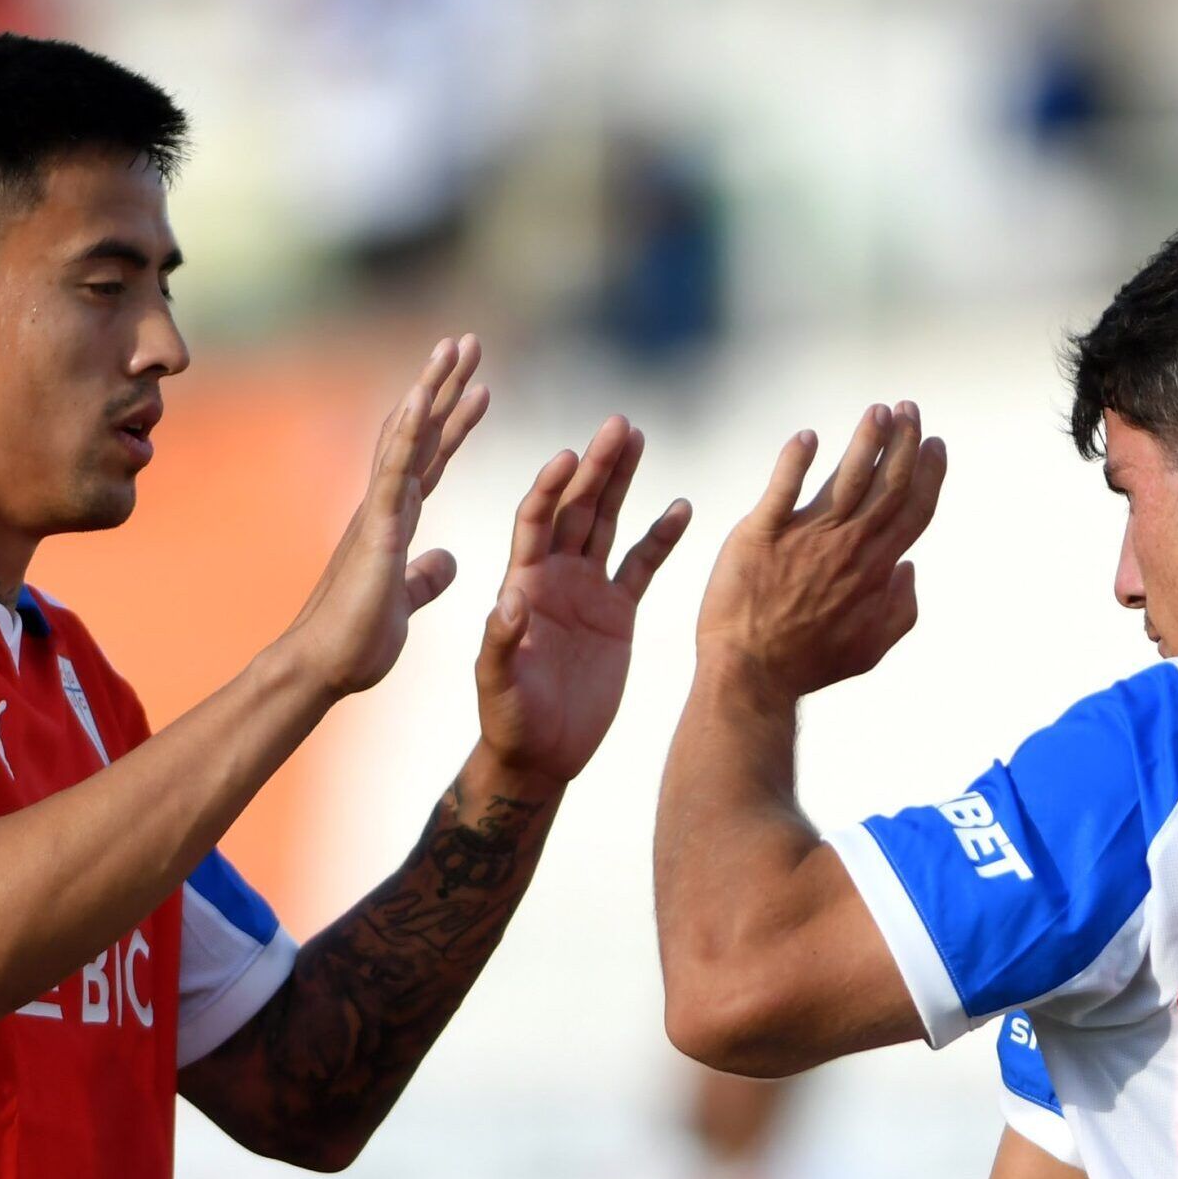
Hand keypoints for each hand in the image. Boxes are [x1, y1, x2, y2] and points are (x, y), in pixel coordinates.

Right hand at [282, 335, 488, 695]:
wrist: (324, 668)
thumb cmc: (355, 640)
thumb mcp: (407, 600)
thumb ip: (425, 576)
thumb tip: (449, 559)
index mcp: (397, 521)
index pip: (432, 459)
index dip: (453, 422)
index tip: (476, 387)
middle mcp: (386, 505)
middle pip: (421, 433)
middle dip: (445, 387)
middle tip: (468, 341)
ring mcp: (378, 512)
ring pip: (408, 438)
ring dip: (430, 389)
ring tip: (454, 347)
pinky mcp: (376, 530)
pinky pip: (395, 471)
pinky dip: (408, 432)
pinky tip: (421, 396)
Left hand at [476, 414, 692, 788]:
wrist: (541, 754)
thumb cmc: (509, 719)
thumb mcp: (497, 683)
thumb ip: (501, 641)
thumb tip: (509, 600)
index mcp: (521, 582)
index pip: (535, 520)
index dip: (549, 488)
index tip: (567, 456)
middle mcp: (553, 576)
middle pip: (576, 507)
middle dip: (595, 466)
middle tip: (617, 425)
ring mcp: (587, 590)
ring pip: (607, 522)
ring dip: (622, 482)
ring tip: (638, 438)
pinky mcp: (617, 613)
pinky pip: (642, 566)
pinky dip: (661, 537)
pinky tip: (680, 506)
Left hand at [695, 401, 945, 696]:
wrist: (751, 675)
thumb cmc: (807, 665)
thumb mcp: (869, 650)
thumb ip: (900, 610)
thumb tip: (911, 569)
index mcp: (875, 568)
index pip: (912, 509)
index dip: (928, 473)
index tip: (935, 443)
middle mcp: (847, 546)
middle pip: (887, 483)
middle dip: (903, 441)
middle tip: (910, 408)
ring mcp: (806, 537)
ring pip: (847, 476)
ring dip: (866, 439)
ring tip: (878, 410)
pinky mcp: (761, 533)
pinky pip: (782, 487)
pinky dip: (795, 460)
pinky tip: (807, 436)